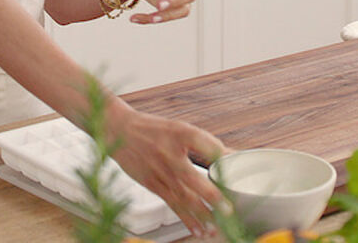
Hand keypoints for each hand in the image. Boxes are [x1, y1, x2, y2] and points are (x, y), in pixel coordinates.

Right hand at [108, 103, 223, 237]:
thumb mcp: (181, 129)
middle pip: (194, 178)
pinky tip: (197, 229)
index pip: (207, 144)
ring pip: (183, 197)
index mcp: (181, 133)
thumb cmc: (154, 130)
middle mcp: (170, 154)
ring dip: (200, 215)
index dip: (223, 156)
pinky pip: (172, 204)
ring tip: (215, 229)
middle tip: (227, 210)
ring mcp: (160, 171)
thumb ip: (206, 143)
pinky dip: (186, 218)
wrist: (119, 130)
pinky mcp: (152, 184)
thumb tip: (231, 156)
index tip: (238, 166)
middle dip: (211, 196)